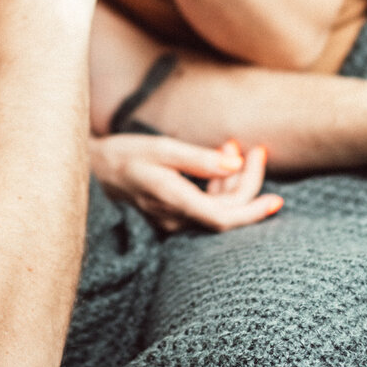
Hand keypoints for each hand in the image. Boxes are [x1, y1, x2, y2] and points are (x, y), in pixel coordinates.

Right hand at [88, 133, 283, 233]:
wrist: (89, 171)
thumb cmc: (123, 155)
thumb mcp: (161, 148)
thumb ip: (200, 158)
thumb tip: (235, 163)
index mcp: (174, 202)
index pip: (224, 218)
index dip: (253, 211)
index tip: (277, 199)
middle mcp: (175, 218)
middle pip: (225, 211)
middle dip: (248, 182)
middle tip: (256, 150)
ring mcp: (172, 219)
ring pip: (216, 207)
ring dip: (232, 180)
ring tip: (234, 146)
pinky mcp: (170, 214)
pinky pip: (203, 205)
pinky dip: (217, 185)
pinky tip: (219, 162)